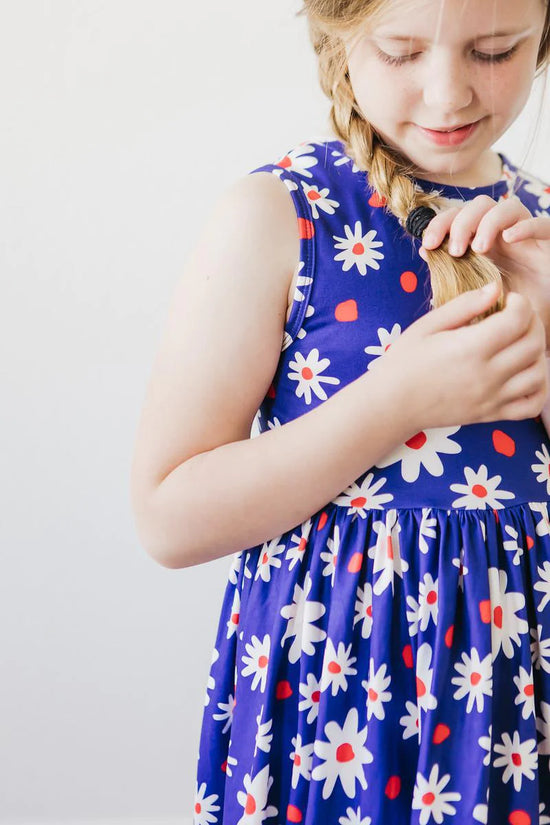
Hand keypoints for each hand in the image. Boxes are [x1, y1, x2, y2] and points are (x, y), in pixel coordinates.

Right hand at [373, 283, 547, 428]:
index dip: (520, 303)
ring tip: (520, 344)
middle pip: (533, 344)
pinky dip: (538, 389)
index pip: (518, 319)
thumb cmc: (403, 361)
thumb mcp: (427, 325)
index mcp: (471, 348)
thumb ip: (463, 306)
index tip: (508, 300)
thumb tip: (495, 289)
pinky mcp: (491, 415)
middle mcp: (487, 374)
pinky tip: (524, 374)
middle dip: (533, 323)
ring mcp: (492, 398)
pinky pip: (531, 406)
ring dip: (537, 354)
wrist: (391, 403)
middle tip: (517, 318)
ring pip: (538, 374)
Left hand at [419, 194, 549, 350]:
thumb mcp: (469, 293)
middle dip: (461, 222)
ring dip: (488, 223)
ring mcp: (526, 237)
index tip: (428, 245)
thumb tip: (425, 250)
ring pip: (508, 206)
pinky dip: (525, 226)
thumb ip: (449, 272)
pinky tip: (509, 239)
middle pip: (480, 204)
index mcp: (479, 240)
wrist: (528, 327)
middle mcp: (502, 233)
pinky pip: (542, 224)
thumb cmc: (499, 309)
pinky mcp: (548, 244)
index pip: (458, 216)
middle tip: (455, 251)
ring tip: (479, 249)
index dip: (440, 223)